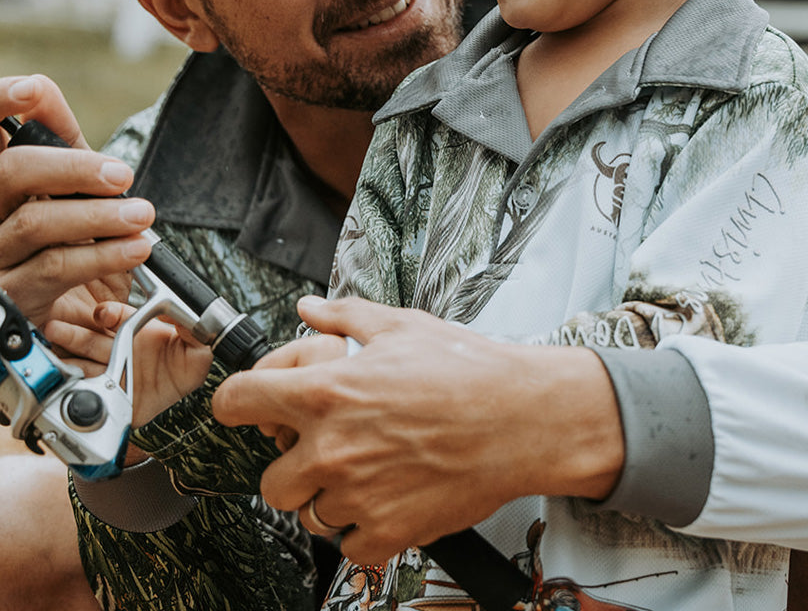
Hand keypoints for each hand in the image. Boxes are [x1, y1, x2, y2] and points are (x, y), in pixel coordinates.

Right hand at [0, 75, 153, 325]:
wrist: (62, 312)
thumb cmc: (61, 234)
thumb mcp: (62, 183)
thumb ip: (56, 138)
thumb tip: (41, 88)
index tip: (34, 89)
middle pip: (11, 172)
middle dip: (72, 167)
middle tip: (121, 174)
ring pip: (37, 223)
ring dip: (100, 216)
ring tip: (142, 215)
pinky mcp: (8, 296)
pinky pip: (56, 268)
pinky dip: (103, 256)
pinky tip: (134, 248)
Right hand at [45, 300, 212, 427]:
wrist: (179, 409)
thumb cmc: (186, 372)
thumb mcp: (198, 349)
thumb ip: (194, 329)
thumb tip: (187, 308)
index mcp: (142, 333)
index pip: (120, 318)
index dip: (111, 314)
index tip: (103, 314)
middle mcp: (122, 348)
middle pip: (93, 335)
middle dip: (75, 330)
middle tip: (59, 326)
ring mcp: (111, 369)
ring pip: (82, 356)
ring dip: (67, 348)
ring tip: (54, 340)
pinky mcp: (103, 392)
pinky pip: (81, 384)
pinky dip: (68, 377)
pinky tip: (60, 371)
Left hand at [212, 296, 623, 565]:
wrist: (523, 417)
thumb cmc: (468, 369)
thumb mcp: (401, 326)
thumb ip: (344, 316)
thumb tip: (308, 309)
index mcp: (327, 392)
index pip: (237, 401)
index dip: (237, 402)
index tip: (248, 406)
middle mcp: (332, 448)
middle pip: (269, 477)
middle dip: (294, 462)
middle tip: (331, 446)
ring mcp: (357, 496)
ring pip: (308, 514)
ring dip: (329, 496)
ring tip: (369, 470)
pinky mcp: (388, 531)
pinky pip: (348, 544)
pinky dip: (364, 527)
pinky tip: (390, 496)